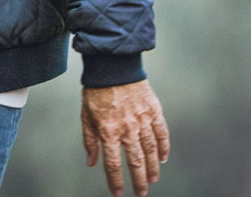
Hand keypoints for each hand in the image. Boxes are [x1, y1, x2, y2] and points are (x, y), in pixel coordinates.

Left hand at [82, 80, 170, 196]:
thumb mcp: (86, 115)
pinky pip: (162, 133)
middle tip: (141, 193)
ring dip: (153, 168)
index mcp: (108, 130)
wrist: (112, 66)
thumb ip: (90, 140)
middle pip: (136, 162)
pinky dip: (164, 147)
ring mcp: (142, 120)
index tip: (119, 193)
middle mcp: (127, 128)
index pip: (113, 163)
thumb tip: (92, 162)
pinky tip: (163, 158)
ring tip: (153, 180)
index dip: (116, 181)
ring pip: (151, 151)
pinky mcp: (153, 111)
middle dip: (139, 181)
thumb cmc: (96, 91)